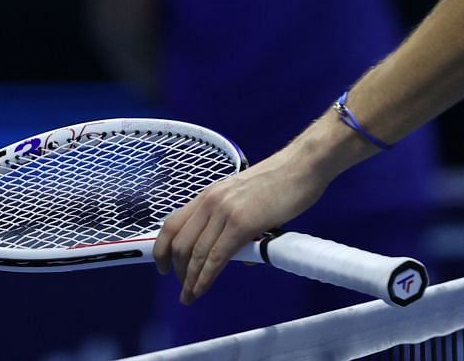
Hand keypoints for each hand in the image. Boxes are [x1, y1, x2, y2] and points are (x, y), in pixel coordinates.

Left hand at [152, 136, 336, 304]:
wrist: (300, 167)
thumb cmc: (279, 183)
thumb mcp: (243, 199)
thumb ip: (233, 223)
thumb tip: (239, 254)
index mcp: (208, 195)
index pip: (172, 223)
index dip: (163, 249)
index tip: (163, 267)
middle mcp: (210, 202)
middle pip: (180, 242)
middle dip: (177, 270)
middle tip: (183, 287)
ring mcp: (224, 212)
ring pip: (196, 253)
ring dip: (189, 279)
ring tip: (189, 296)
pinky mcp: (241, 224)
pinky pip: (216, 257)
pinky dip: (205, 278)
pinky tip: (201, 290)